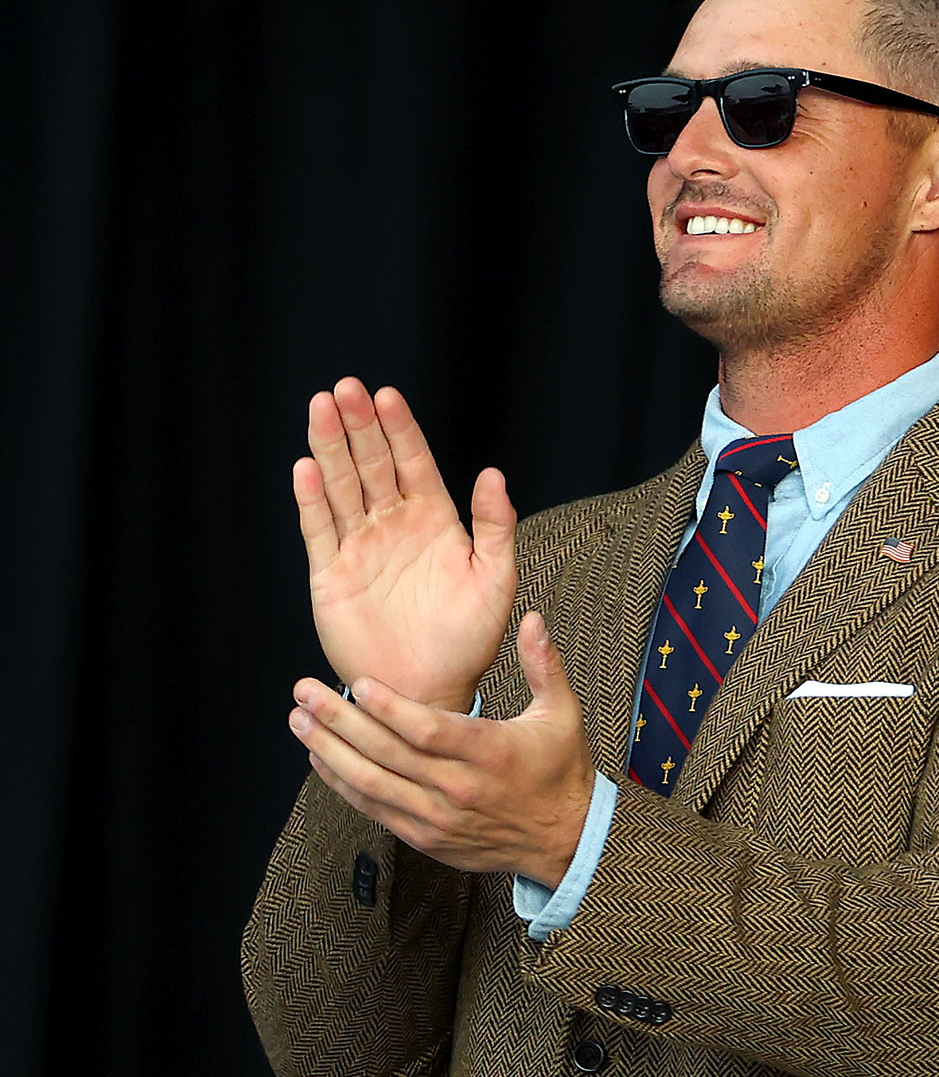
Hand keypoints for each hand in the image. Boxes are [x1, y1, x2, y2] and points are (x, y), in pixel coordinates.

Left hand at [289, 612, 594, 886]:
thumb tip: (532, 619)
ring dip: (330, 752)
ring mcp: (439, 817)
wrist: (563, 839)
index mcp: (492, 753)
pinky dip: (343, 786)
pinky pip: (376, 810)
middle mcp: (460, 788)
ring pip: (372, 784)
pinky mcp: (427, 837)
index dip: (390, 708)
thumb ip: (543, 664)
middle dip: (340, 721)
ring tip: (299, 722)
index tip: (358, 683)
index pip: (430, 730)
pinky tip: (321, 761)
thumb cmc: (561, 770)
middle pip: (388, 754)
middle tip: (304, 693)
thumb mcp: (562, 713)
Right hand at [295, 378, 515, 709]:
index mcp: (435, 520)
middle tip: (346, 388)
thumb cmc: (469, 638)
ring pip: (341, 487)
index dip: (401, 429)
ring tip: (320, 408)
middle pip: (372, 464)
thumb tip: (493, 473)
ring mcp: (360, 546)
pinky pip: (319, 530)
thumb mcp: (495, 578)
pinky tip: (304, 468)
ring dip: (329, 449)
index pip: (414, 463)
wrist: (429, 688)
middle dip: (359, 426)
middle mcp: (394, 525)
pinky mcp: (331, 574)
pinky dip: (311, 500)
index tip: (388, 395)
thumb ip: (495, 526)